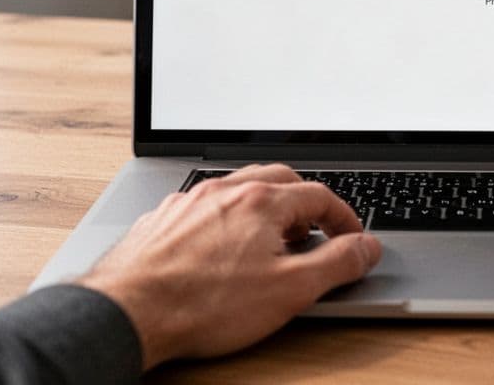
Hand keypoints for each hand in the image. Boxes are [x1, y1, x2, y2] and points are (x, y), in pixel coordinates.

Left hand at [77, 164, 380, 369]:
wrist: (127, 314)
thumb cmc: (203, 305)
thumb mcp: (290, 291)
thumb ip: (337, 264)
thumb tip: (366, 248)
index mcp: (261, 202)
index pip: (319, 196)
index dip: (344, 218)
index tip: (351, 238)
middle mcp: (225, 191)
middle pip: (279, 180)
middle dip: (304, 203)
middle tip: (315, 232)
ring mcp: (190, 202)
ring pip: (239, 189)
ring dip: (265, 208)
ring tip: (271, 241)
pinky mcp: (163, 219)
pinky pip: (205, 205)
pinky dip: (226, 218)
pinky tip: (222, 247)